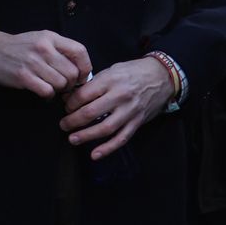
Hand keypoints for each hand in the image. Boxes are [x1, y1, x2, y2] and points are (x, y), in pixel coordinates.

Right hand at [0, 28, 90, 97]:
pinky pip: (47, 91)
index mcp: (50, 37)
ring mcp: (33, 62)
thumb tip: (80, 70)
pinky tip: (43, 92)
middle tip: (63, 85)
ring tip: (51, 87)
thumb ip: (59, 49)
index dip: (85, 67)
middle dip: (71, 83)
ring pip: (61, 84)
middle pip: (72, 72)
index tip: (80, 76)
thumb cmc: (19, 46)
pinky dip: (48, 95)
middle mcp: (43, 48)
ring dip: (59, 90)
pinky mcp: (23, 76)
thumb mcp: (41, 39)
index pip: (80, 51)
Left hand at [60, 57, 175, 159]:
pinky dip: (108, 148)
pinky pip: (121, 138)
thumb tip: (71, 97)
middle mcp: (120, 96)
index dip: (71, 103)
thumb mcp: (112, 70)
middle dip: (73, 121)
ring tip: (72, 139)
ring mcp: (130, 111)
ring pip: (105, 128)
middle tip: (63, 125)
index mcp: (111, 80)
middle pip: (91, 112)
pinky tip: (95, 154)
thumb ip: (93, 84)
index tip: (66, 107)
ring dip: (86, 136)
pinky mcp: (137, 122)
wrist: (162, 77)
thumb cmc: (133, 71)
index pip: (84, 95)